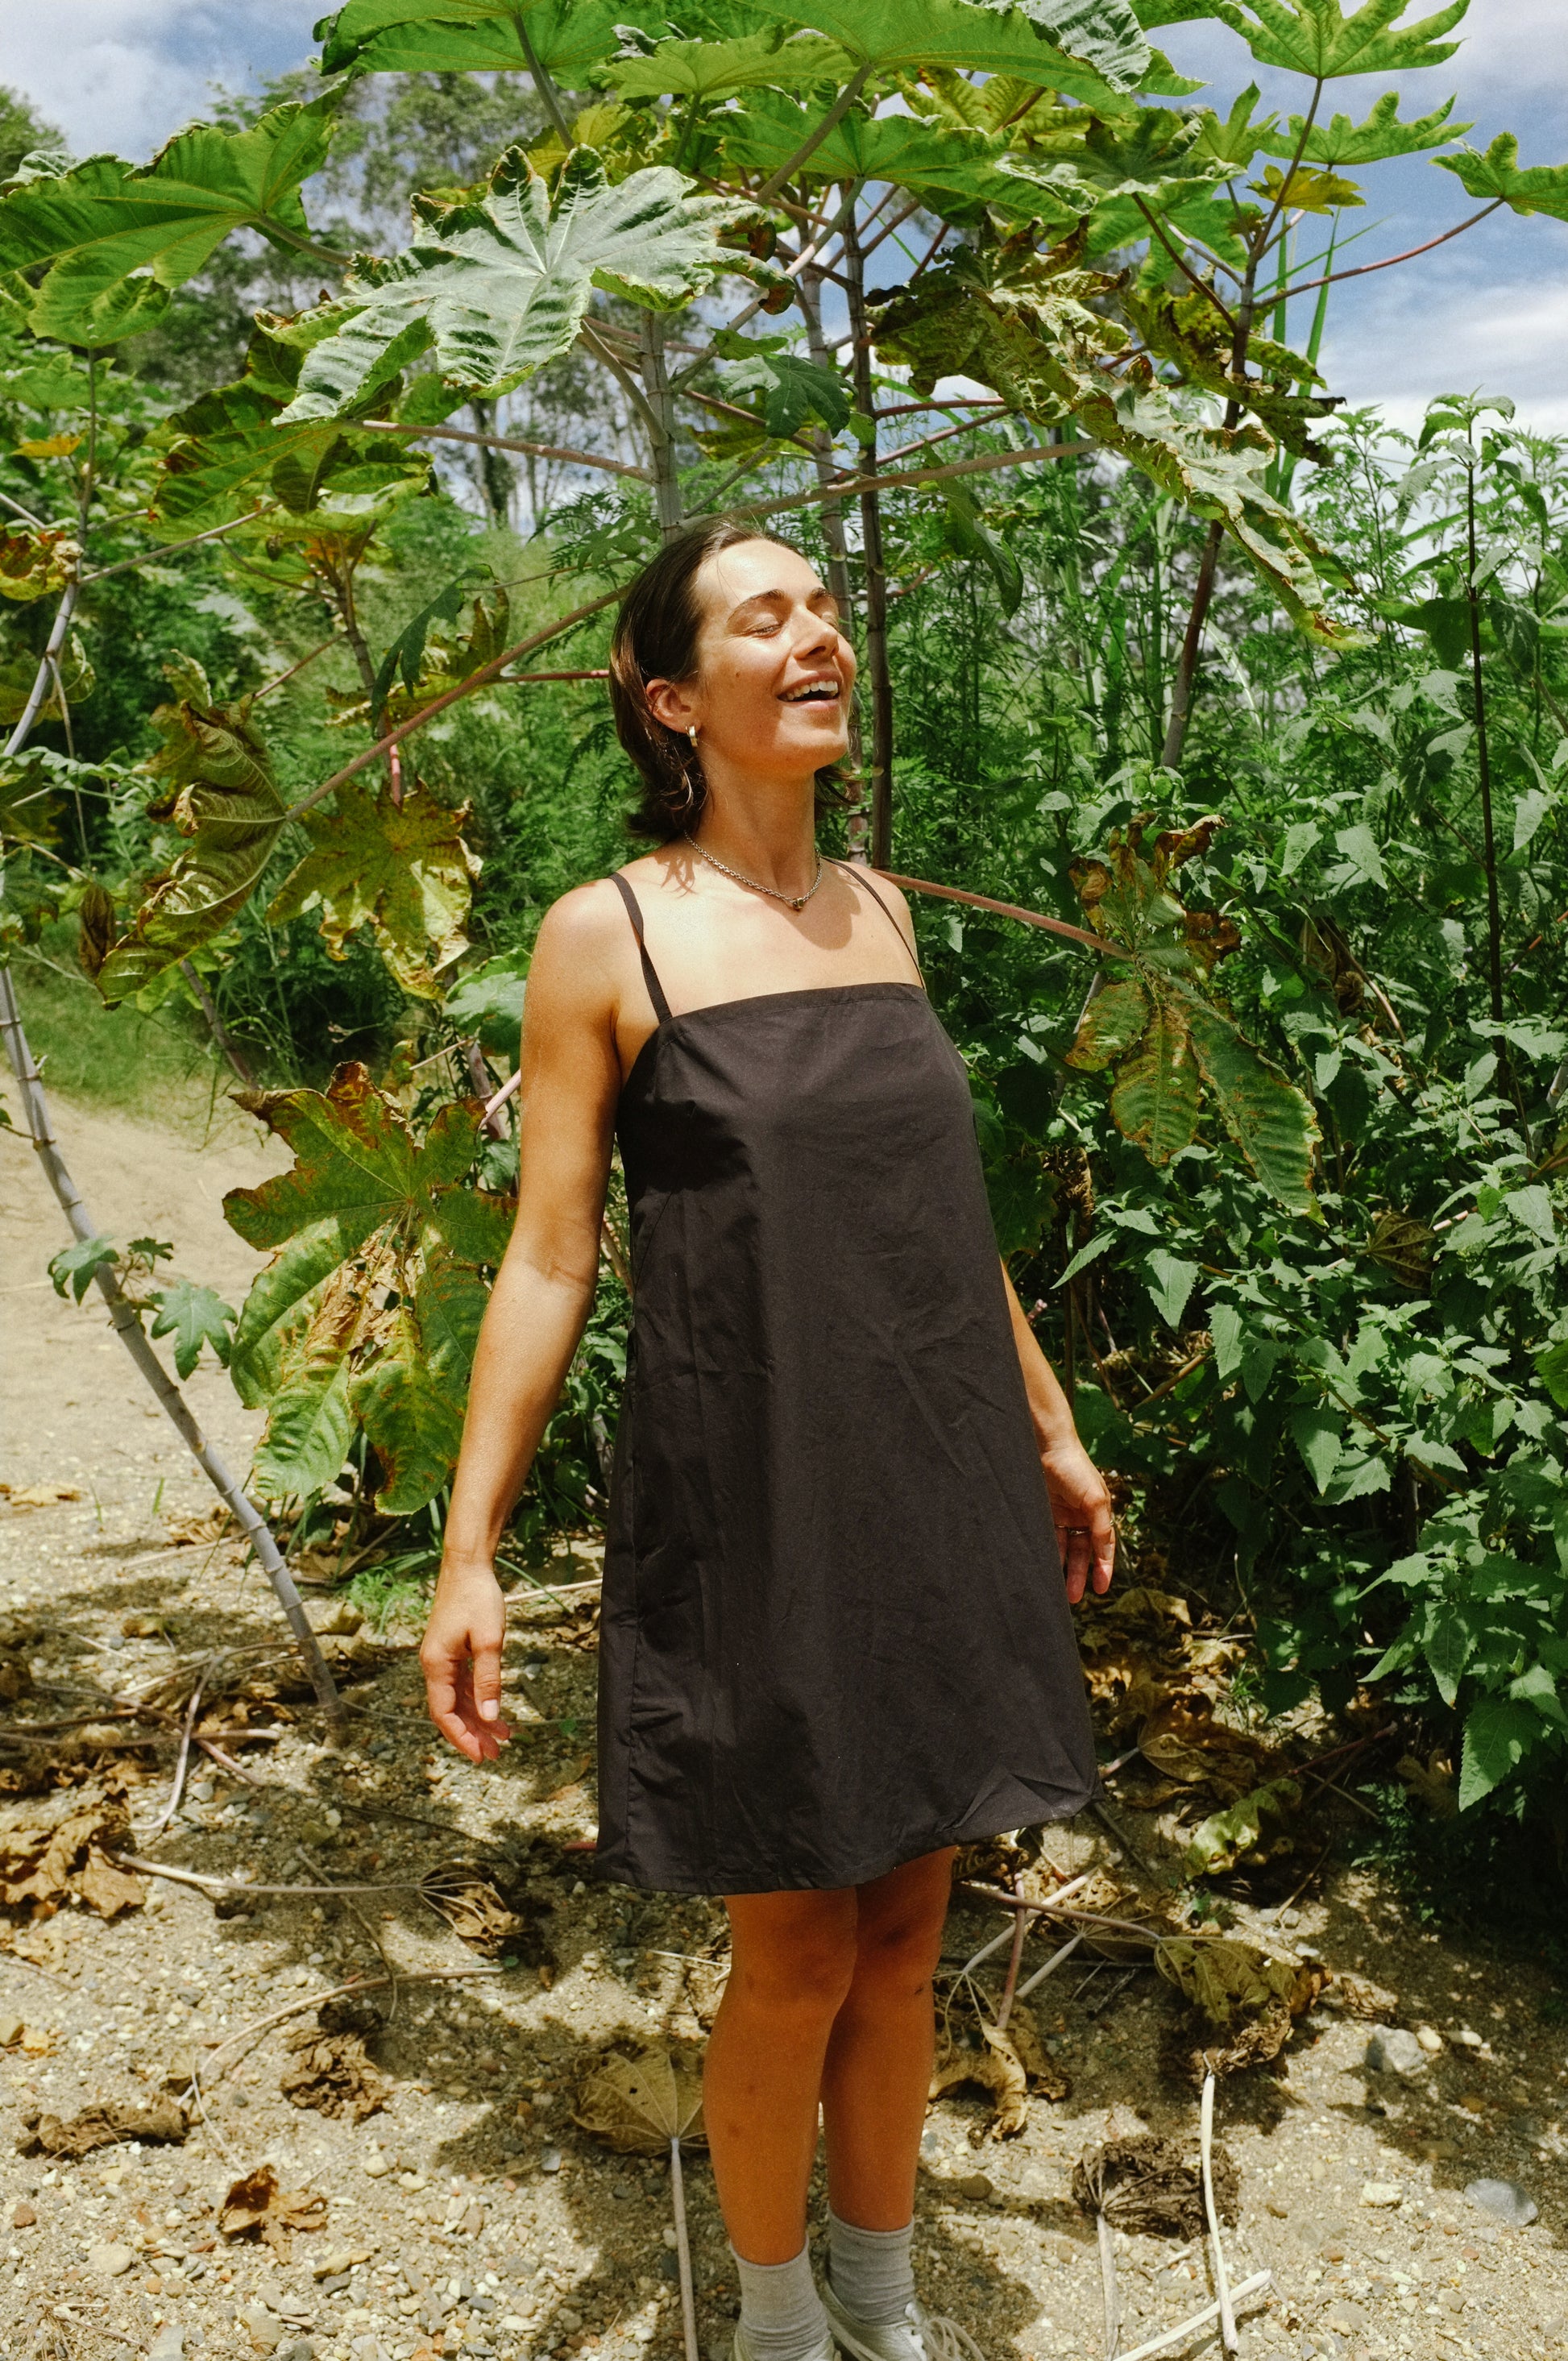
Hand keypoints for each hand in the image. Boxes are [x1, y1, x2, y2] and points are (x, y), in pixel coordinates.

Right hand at [421, 1562, 510, 1761]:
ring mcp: (442, 1658)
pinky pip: (462, 1684)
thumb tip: (489, 1716)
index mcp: (436, 1665)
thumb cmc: (477, 1598)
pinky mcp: (452, 1651)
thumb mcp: (489, 1641)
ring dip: (477, 1718)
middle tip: (496, 1753)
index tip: (480, 1755)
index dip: (461, 1737)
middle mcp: (434, 1665)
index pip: (443, 1714)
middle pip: (450, 1710)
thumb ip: (488, 1680)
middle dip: (472, 1733)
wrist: (468, 1566)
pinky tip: (494, 1711)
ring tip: (502, 1737)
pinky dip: (478, 1699)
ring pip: (457, 1699)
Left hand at [1039, 1437, 1115, 1605]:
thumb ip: (1101, 1527)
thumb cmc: (1075, 1468)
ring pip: (1064, 1548)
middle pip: (1082, 1552)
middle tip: (1075, 1598)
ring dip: (1063, 1569)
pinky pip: (1047, 1538)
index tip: (1101, 1589)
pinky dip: (1047, 1553)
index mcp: (1098, 1512)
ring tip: (1059, 1591)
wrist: (1045, 1446)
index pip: (1103, 1546)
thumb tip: (1104, 1554)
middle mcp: (1081, 1515)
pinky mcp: (1043, 1512)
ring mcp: (1062, 1514)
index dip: (1103, 1567)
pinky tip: (1045, 1569)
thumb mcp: (1094, 1500)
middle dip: (1080, 1575)